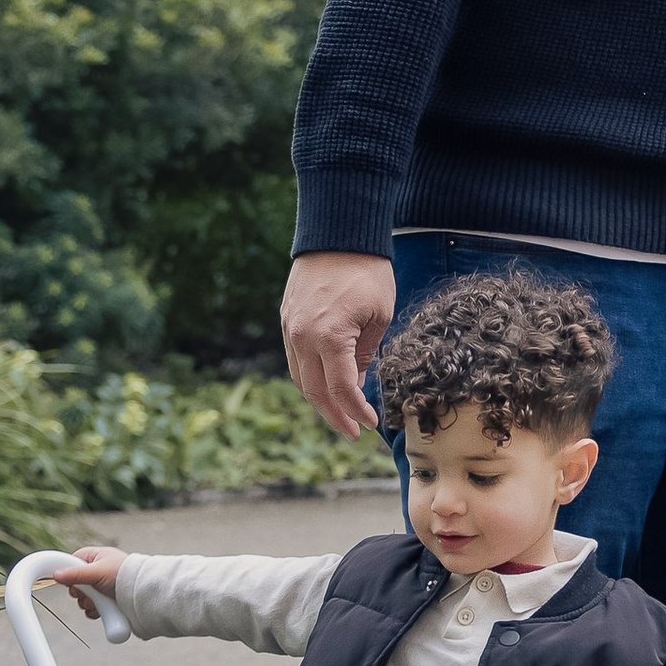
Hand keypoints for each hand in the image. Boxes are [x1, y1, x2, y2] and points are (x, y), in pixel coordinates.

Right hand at [52, 548, 123, 618]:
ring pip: (83, 598)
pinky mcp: (106, 602)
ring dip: (87, 603)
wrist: (144, 594)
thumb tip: (56, 575)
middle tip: (87, 593)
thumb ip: (75, 574)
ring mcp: (102, 587)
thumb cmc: (124, 575)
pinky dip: (94, 611)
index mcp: (96, 557)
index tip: (69, 581)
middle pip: (76, 583)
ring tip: (98, 602)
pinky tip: (101, 611)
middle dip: (80, 592)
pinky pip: (91, 608)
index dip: (69, 572)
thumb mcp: (97, 572)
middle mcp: (98, 571)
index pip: (73, 561)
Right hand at [281, 252, 394, 437]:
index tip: (370, 424)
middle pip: (315, 391)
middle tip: (353, 432)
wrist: (338, 233)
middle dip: (335, 416)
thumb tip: (356, 386)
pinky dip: (308, 378)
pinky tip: (325, 386)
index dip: (356, 412)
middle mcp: (302, 337)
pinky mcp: (286, 319)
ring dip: (319, 401)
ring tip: (340, 415)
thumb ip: (365, 355)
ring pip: (299, 378)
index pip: (341, 389)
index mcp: (329, 337)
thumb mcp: (379, 315)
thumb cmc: (367, 271)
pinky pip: (294, 359)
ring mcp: (290, 328)